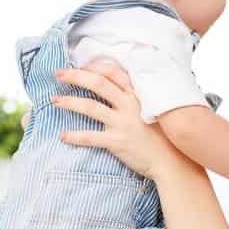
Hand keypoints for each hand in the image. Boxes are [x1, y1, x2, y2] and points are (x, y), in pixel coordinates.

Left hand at [55, 60, 185, 180]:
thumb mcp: (157, 111)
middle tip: (59, 74)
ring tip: (54, 100)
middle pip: (98, 83)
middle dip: (76, 76)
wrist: (173, 162)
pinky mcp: (117, 142)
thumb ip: (141, 99)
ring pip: (90, 107)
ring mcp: (123, 123)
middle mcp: (129, 105)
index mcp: (138, 95)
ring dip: (69, 102)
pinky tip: (63, 135)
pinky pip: (91, 137)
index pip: (114, 72)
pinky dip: (75, 136)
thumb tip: (124, 91)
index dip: (95, 66)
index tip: (81, 65)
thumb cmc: (165, 138)